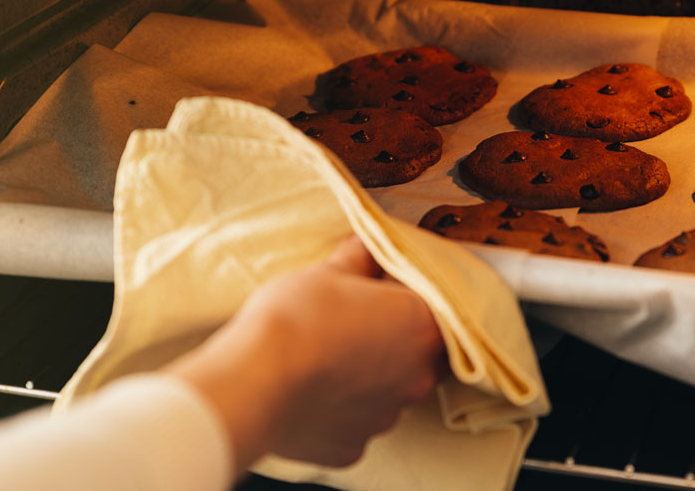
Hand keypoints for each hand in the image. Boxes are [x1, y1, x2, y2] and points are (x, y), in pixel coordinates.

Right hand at [164, 235, 444, 473]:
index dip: (412, 302)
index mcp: (423, 328)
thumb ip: (359, 258)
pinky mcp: (353, 447)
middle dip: (395, 343)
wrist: (254, 382)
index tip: (386, 295)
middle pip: (420, 357)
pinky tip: (312, 394)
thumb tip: (367, 246)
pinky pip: (354, 425)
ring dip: (368, 379)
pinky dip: (339, 412)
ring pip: (387, 394)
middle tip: (356, 326)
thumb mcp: (328, 272)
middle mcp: (418, 378)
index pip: (440, 312)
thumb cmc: (296, 320)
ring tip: (326, 361)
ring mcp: (386, 418)